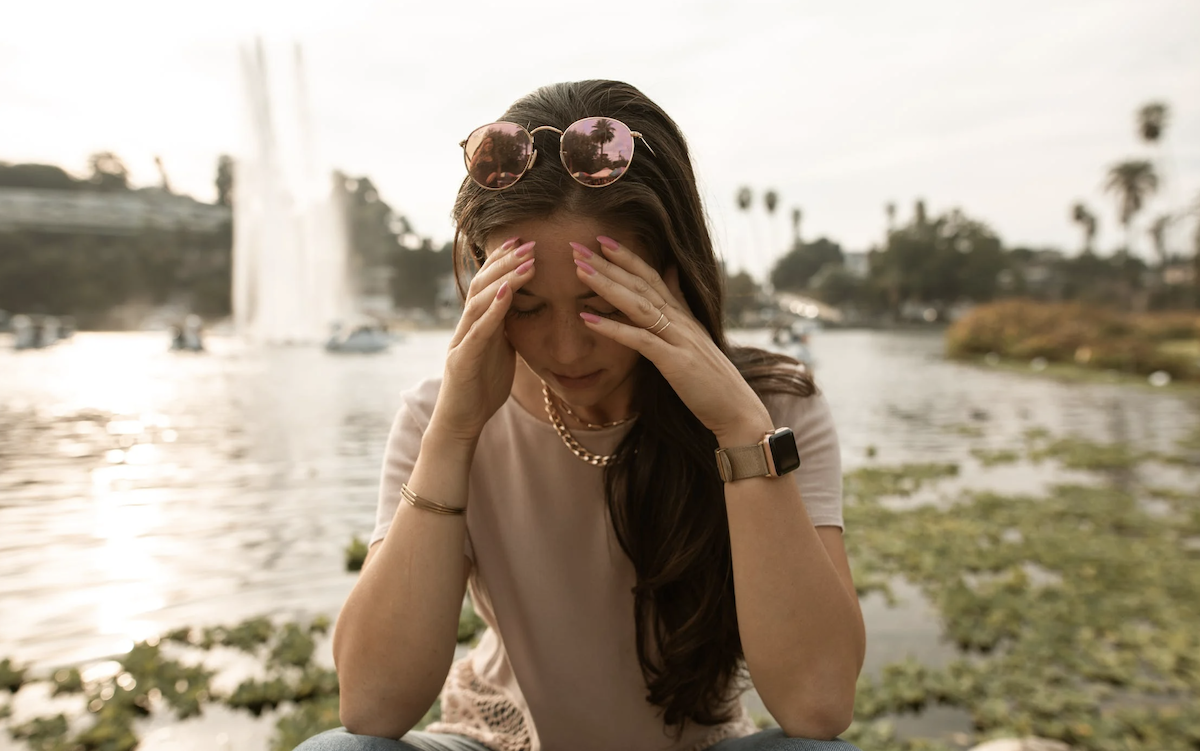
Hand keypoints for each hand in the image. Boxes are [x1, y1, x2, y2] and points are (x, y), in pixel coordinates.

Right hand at [431, 237, 536, 442]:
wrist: (460, 422)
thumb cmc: (481, 388)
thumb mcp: (501, 352)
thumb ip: (507, 329)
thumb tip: (524, 309)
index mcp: (478, 324)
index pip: (488, 284)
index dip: (503, 261)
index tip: (523, 240)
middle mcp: (466, 326)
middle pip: (482, 285)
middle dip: (505, 261)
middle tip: (528, 242)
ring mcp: (462, 341)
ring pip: (480, 301)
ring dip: (504, 279)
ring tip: (526, 261)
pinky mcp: (462, 360)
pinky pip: (479, 331)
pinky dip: (493, 310)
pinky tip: (507, 293)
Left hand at [571, 236, 769, 440]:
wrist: (736, 409)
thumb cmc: (712, 378)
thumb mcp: (696, 334)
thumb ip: (680, 302)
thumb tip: (670, 270)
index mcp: (682, 314)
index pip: (652, 276)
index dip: (627, 257)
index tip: (600, 239)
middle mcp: (680, 320)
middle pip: (640, 283)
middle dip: (608, 263)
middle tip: (577, 245)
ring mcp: (678, 339)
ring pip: (638, 304)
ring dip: (607, 285)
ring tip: (579, 270)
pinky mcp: (675, 362)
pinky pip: (640, 340)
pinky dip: (613, 328)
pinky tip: (587, 319)